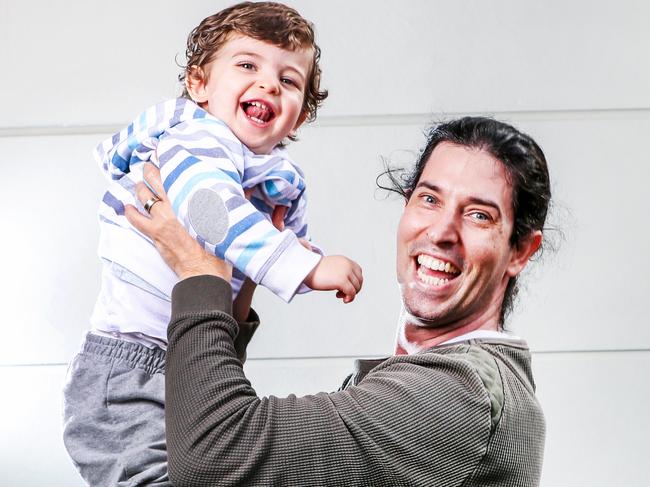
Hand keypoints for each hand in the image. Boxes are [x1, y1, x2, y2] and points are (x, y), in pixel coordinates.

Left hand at [125, 163, 231, 281]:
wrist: (205, 272)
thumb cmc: (218, 250)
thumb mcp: (229, 221)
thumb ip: (233, 202)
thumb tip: (247, 190)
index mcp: (192, 199)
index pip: (176, 172)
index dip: (168, 162)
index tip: (165, 155)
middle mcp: (175, 205)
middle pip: (154, 179)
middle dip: (149, 170)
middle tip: (148, 166)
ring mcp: (162, 219)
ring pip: (144, 196)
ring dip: (140, 188)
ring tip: (140, 185)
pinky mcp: (155, 234)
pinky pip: (135, 219)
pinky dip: (129, 211)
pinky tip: (127, 207)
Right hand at [303, 255, 362, 302]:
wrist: (305, 268)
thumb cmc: (313, 270)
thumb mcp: (330, 268)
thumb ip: (339, 273)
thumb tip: (347, 287)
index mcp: (345, 261)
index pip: (358, 272)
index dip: (354, 281)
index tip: (345, 286)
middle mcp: (347, 265)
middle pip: (359, 280)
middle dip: (353, 289)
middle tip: (342, 293)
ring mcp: (346, 273)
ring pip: (356, 287)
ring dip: (350, 294)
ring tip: (339, 295)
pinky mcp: (342, 281)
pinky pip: (352, 292)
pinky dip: (349, 298)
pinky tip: (341, 298)